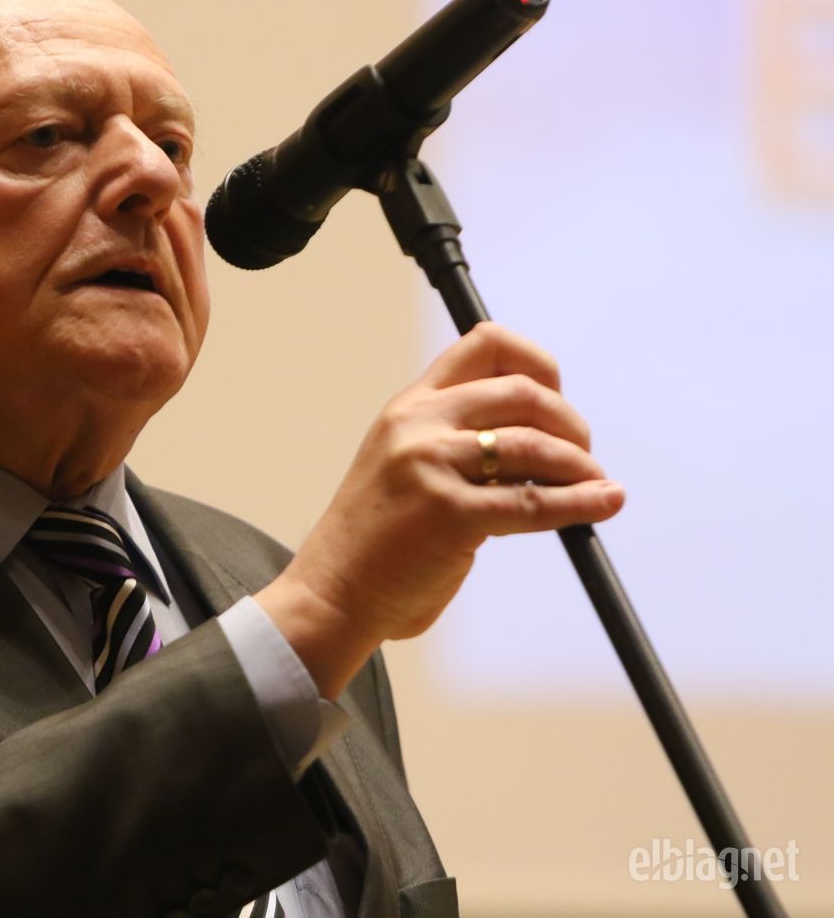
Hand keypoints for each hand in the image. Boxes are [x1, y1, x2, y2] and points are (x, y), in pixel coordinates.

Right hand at [254, 322, 624, 697]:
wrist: (333, 591)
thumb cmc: (376, 537)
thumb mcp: (405, 464)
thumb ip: (454, 441)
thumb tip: (540, 440)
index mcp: (410, 406)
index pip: (485, 345)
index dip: (537, 364)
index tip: (556, 399)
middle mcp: (419, 424)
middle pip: (523, 392)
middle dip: (570, 423)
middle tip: (583, 456)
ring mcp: (431, 467)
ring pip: (535, 444)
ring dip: (581, 465)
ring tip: (595, 485)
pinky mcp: (450, 515)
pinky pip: (534, 503)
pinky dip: (582, 502)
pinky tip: (604, 504)